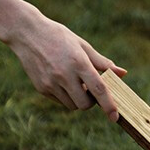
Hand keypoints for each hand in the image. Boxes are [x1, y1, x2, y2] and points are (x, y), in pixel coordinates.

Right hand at [6, 6, 126, 120]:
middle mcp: (64, 75)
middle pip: (85, 104)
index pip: (99, 89)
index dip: (109, 105)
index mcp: (79, 63)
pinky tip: (61, 80)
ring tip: (74, 83)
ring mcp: (51, 83)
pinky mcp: (41, 88)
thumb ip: (102, 63)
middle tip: (89, 90)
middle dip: (91, 102)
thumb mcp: (83, 46)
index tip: (114, 117)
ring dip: (78, 99)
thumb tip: (123, 73)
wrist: (26, 33)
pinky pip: (60, 101)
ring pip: (72, 105)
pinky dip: (65, 96)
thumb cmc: (59, 37)